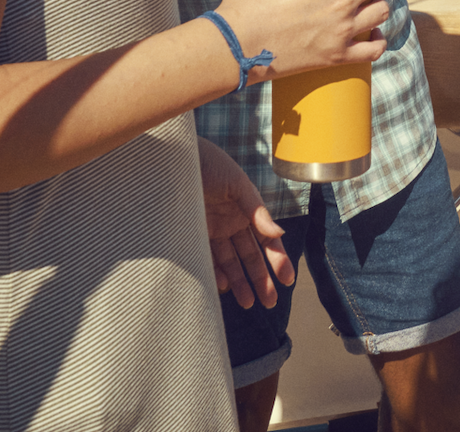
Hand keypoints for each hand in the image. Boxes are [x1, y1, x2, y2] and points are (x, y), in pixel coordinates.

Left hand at [198, 137, 294, 309]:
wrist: (172, 157)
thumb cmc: (209, 164)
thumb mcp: (236, 184)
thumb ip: (256, 210)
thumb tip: (278, 234)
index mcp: (248, 210)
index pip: (267, 240)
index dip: (278, 260)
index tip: (287, 280)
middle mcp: (232, 223)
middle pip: (251, 256)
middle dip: (262, 279)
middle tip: (270, 302)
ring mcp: (213, 231)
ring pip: (231, 263)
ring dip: (241, 282)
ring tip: (249, 303)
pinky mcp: (193, 235)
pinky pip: (207, 259)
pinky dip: (216, 274)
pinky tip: (223, 286)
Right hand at [213, 0, 391, 82]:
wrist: (235, 47)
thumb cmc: (244, 4)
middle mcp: (343, 0)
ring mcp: (343, 30)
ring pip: (382, 11)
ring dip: (377, 4)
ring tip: (368, 2)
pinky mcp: (338, 56)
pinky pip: (374, 50)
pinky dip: (378, 41)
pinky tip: (374, 34)